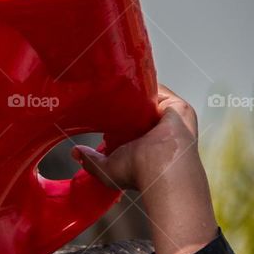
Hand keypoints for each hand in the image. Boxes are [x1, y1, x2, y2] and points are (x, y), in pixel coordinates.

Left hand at [71, 84, 202, 195]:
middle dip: (124, 102)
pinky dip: (146, 84)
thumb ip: (91, 161)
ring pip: (149, 98)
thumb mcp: (108, 169)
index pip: (129, 126)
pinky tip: (131, 81)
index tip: (100, 112)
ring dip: (135, 92)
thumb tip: (76, 153)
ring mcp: (168, 118)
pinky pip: (160, 89)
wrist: (162, 167)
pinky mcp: (177, 107)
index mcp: (144, 147)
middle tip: (105, 93)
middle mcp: (157, 132)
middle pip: (139, 109)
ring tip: (114, 83)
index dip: (115, 119)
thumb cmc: (139, 172)